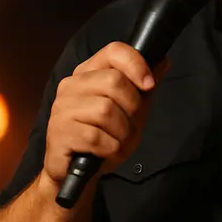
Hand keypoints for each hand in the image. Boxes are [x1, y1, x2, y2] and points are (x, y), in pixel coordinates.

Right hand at [43, 42, 169, 183]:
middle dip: (132, 108)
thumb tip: (163, 61)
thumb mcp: (131, 109)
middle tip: (129, 126)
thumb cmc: (105, 136)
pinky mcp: (59, 132)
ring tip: (117, 142)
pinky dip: (110, 148)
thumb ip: (144, 85)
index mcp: (89, 72)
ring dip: (122, 133)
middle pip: (114, 81)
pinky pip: (96, 137)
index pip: (114, 51)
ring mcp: (62, 108)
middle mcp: (71, 85)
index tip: (149, 85)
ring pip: (106, 111)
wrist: (77, 171)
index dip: (136, 64)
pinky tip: (105, 152)